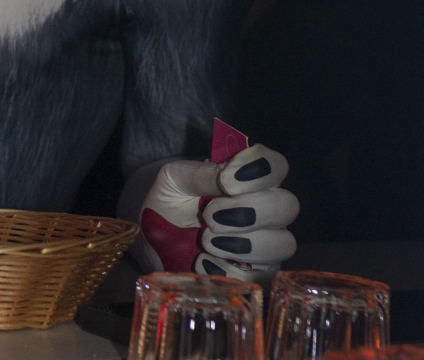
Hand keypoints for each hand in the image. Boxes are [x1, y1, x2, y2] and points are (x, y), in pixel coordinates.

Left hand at [137, 144, 298, 277]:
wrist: (155, 241)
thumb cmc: (169, 202)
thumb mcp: (176, 180)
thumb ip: (202, 175)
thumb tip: (229, 179)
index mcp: (247, 178)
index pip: (276, 165)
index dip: (261, 171)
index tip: (227, 182)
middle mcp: (264, 209)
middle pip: (287, 206)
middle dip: (250, 211)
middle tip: (211, 216)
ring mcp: (265, 244)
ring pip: (283, 243)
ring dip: (244, 243)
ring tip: (206, 240)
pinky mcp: (257, 275)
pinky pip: (262, 277)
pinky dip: (231, 270)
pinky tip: (205, 261)